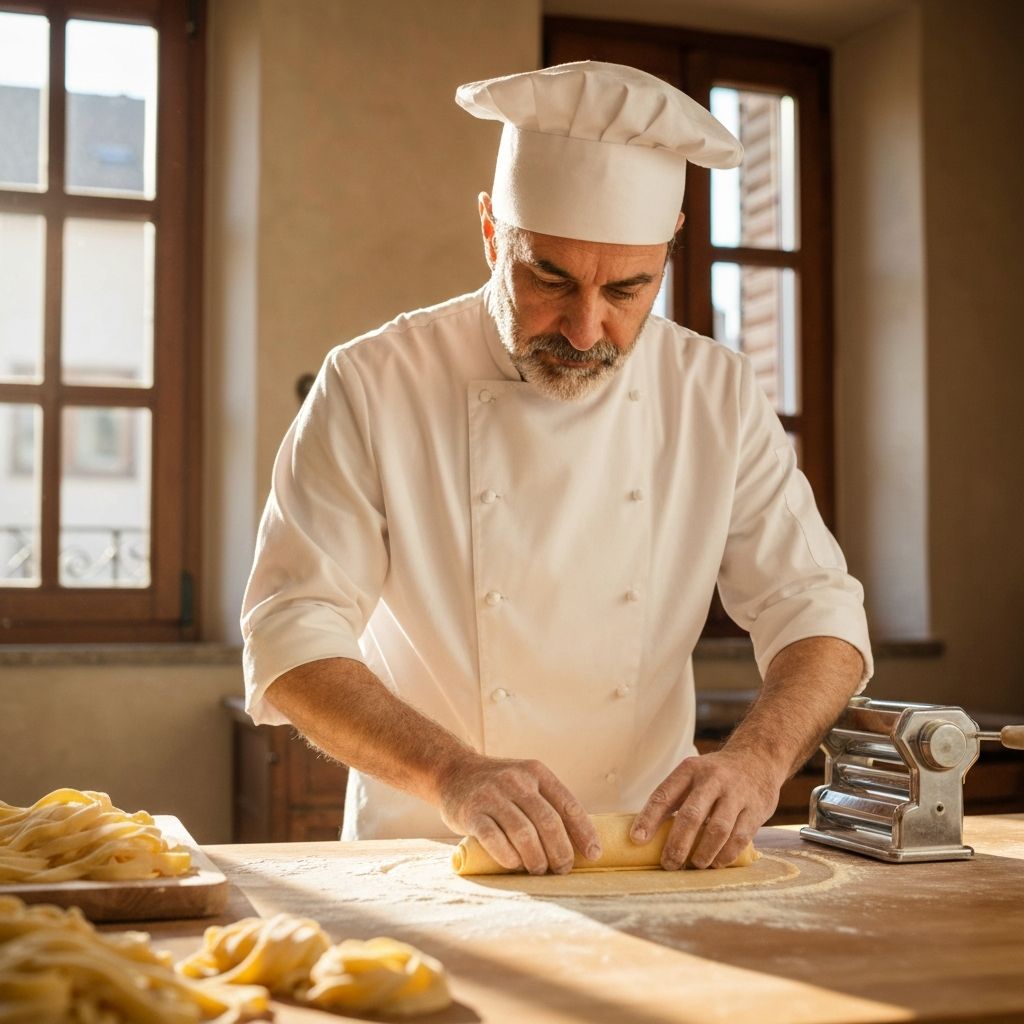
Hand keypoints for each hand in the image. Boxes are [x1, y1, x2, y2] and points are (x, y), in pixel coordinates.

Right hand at [438, 753, 600, 874]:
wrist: (453, 772)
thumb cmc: (498, 786)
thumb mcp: (525, 782)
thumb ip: (546, 803)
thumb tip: (578, 843)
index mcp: (536, 772)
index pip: (567, 803)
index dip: (584, 831)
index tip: (593, 854)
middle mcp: (516, 780)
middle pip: (548, 821)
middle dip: (560, 851)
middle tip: (562, 869)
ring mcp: (492, 795)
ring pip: (523, 832)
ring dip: (536, 858)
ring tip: (538, 870)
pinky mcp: (471, 812)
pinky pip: (494, 839)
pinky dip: (508, 856)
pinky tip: (514, 864)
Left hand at [630, 750, 781, 869]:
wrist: (757, 758)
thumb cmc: (714, 776)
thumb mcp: (692, 775)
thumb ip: (673, 798)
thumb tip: (646, 834)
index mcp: (690, 770)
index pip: (664, 795)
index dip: (649, 818)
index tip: (637, 840)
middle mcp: (712, 779)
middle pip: (691, 815)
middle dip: (677, 844)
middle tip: (668, 864)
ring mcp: (736, 793)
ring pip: (717, 829)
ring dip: (703, 853)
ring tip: (694, 865)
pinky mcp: (756, 808)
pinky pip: (740, 837)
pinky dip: (725, 854)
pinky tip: (716, 863)